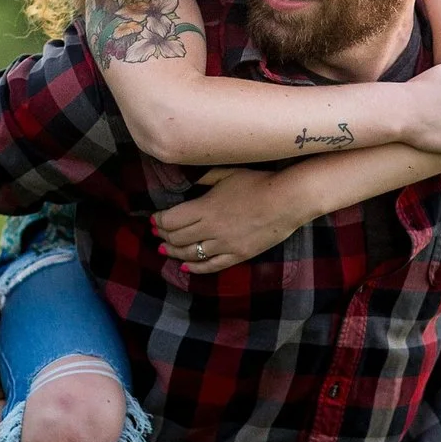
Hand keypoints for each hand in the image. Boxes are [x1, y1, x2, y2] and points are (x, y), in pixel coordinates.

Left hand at [151, 168, 301, 272]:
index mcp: (205, 208)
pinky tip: (185, 267)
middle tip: (157, 233)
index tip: (154, 219)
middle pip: (177, 238)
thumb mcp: (226, 173)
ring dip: (173, 253)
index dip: (158, 221)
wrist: (287, 200)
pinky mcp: (238, 255)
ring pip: (190, 254)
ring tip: (164, 249)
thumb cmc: (257, 183)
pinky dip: (196, 268)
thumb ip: (201, 178)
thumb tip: (182, 179)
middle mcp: (211, 229)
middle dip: (163, 236)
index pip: (171, 220)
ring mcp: (225, 245)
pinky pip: (212, 266)